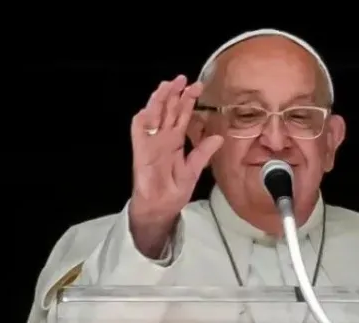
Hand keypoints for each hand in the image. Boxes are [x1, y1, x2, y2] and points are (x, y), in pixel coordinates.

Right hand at [128, 75, 223, 252]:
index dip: (188, 101)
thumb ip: (203, 153)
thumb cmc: (173, 190)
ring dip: (158, 101)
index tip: (197, 86)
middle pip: (168, 111)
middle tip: (183, 78)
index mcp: (175, 141)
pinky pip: (139, 133)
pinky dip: (142, 120)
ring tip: (166, 86)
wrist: (161, 208)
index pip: (182, 116)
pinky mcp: (141, 152)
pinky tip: (148, 109)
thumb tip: (219, 137)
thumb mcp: (193, 170)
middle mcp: (162, 138)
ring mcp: (151, 143)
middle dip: (174, 94)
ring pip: (153, 116)